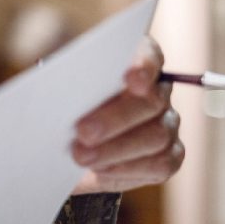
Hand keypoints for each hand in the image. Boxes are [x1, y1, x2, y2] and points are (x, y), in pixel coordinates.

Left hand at [70, 36, 184, 193]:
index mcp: (134, 58)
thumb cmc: (62, 95)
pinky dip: (126, 169)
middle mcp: (158, 88)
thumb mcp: (56, 80)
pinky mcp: (168, 154)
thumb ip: (63, 78)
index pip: (148, 54)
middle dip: (115, 119)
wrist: (64, 132)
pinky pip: (159, 164)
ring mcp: (167, 121)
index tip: (131, 80)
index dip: (142, 66)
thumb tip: (56, 86)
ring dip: (115, 149)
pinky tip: (100, 170)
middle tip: (83, 132)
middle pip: (151, 101)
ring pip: (156, 136)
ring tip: (80, 156)